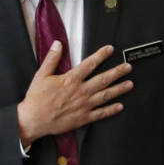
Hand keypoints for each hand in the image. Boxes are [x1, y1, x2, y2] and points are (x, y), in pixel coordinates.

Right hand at [16, 42, 131, 145]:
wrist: (33, 120)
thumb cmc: (36, 99)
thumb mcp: (41, 75)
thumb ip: (52, 59)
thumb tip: (58, 44)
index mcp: (70, 80)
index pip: (90, 64)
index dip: (101, 55)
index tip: (110, 49)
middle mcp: (80, 92)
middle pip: (103, 79)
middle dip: (117, 72)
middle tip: (128, 67)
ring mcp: (83, 105)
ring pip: (105, 95)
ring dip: (119, 89)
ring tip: (130, 84)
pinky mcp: (82, 118)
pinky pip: (100, 113)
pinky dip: (111, 110)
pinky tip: (120, 106)